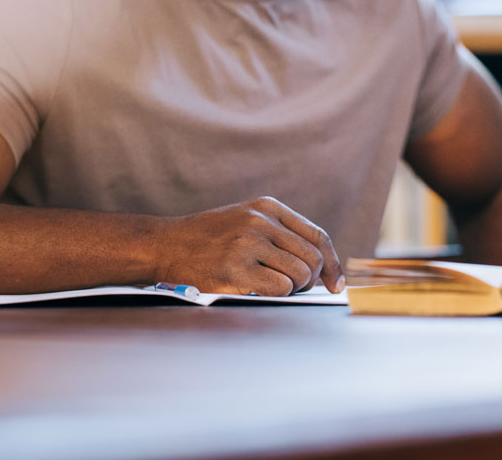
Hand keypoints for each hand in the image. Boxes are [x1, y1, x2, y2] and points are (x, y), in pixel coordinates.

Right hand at [152, 196, 343, 295]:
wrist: (164, 245)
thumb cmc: (209, 240)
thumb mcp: (246, 221)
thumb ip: (281, 235)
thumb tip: (323, 269)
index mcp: (268, 207)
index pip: (317, 236)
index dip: (333, 264)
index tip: (338, 284)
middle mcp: (261, 221)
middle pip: (313, 258)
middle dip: (309, 280)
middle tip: (291, 287)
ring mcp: (248, 243)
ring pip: (299, 275)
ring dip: (291, 288)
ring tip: (268, 285)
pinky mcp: (236, 268)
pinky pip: (280, 288)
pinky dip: (276, 295)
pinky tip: (256, 290)